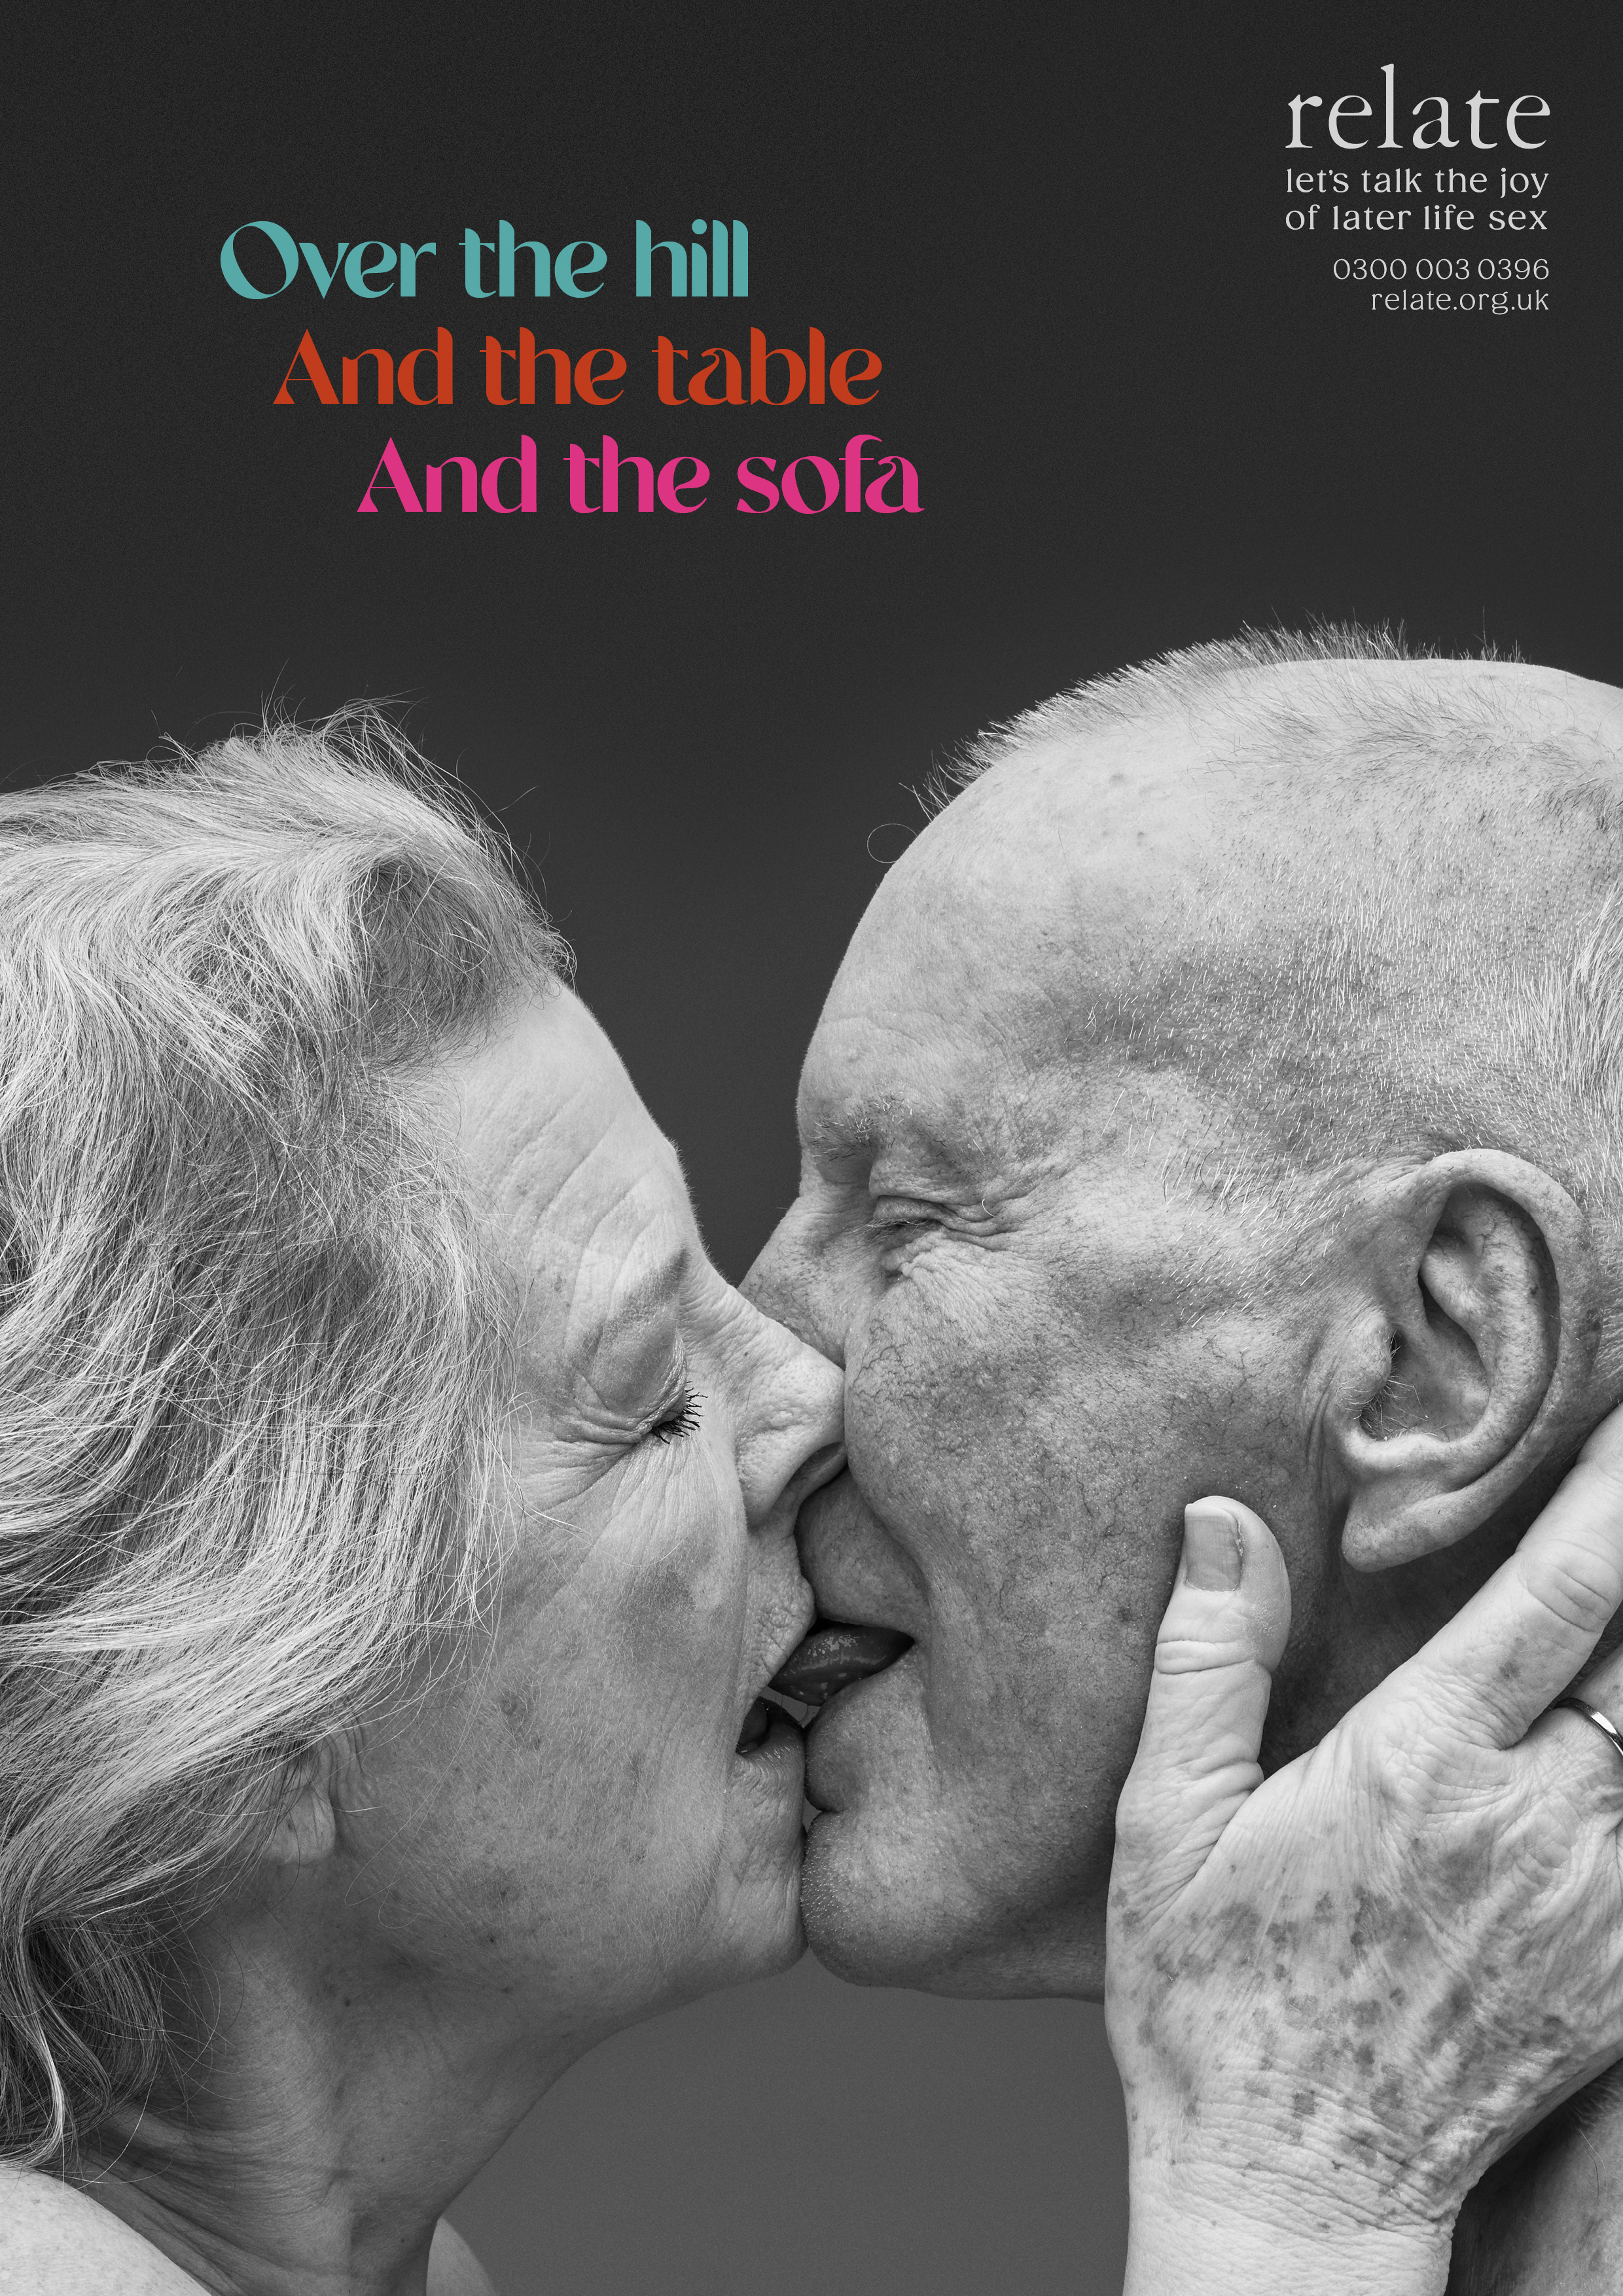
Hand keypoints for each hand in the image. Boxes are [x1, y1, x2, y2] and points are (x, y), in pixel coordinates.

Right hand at [1106, 1408, 1622, 2295]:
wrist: (1293, 2186)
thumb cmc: (1214, 1998)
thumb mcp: (1171, 1821)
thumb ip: (1208, 1659)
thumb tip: (1223, 1524)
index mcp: (1427, 1765)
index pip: (1562, 1592)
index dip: (1614, 1493)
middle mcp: (1541, 1826)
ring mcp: (1603, 1907)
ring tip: (1621, 1604)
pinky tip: (1614, 1736)